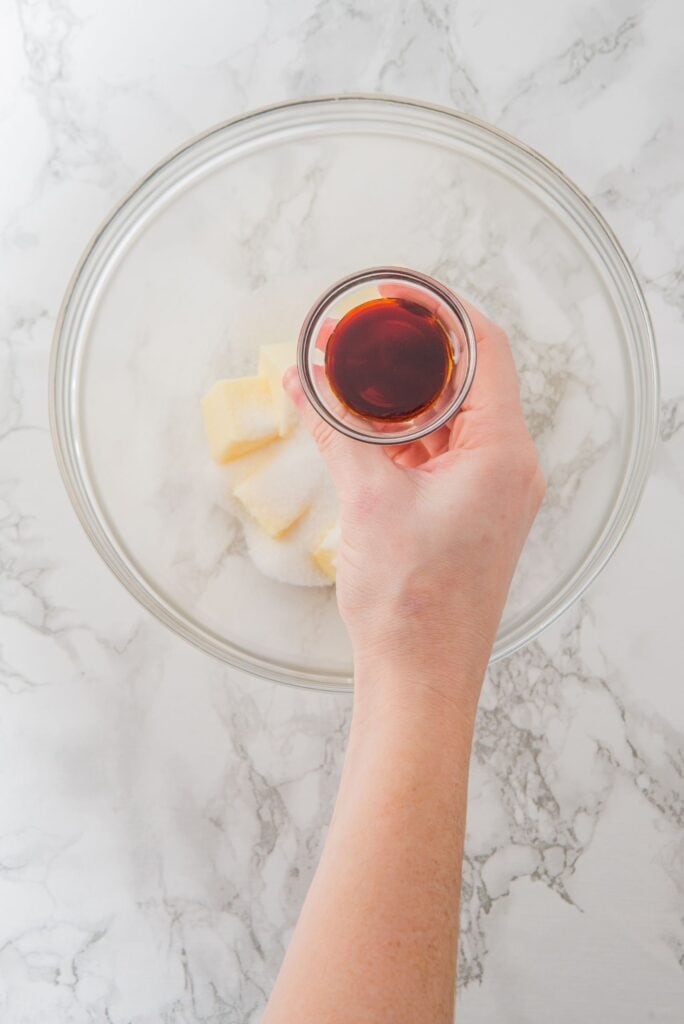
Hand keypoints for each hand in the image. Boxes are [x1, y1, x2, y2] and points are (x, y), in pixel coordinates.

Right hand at [284, 298, 543, 712]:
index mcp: (502, 452)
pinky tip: (367, 428)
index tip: (403, 292)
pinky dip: (410, 437)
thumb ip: (333, 431)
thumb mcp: (365, 500)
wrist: (420, 677)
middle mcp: (509, 467)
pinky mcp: (472, 515)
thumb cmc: (409, 601)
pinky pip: (446, 456)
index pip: (487, 350)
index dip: (446, 311)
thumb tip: (298, 383)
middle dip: (418, 353)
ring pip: (456, 421)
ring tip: (358, 374)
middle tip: (368, 330)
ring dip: (410, 399)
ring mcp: (493, 493)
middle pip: (472, 382)